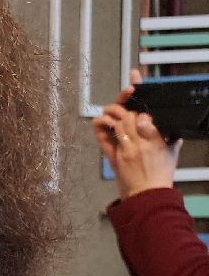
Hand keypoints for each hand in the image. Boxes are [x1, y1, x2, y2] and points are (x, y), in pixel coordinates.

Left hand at [94, 69, 182, 199]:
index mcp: (157, 139)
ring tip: (114, 108)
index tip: (134, 81)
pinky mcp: (114, 155)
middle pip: (128, 114)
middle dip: (124, 102)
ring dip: (113, 111)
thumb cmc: (161, 175)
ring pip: (116, 122)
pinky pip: (104, 135)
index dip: (139, 97)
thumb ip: (171, 136)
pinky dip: (102, 124)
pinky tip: (104, 119)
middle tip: (125, 94)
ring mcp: (126, 149)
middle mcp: (141, 143)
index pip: (145, 114)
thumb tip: (174, 126)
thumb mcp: (172, 153)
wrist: (147, 194)